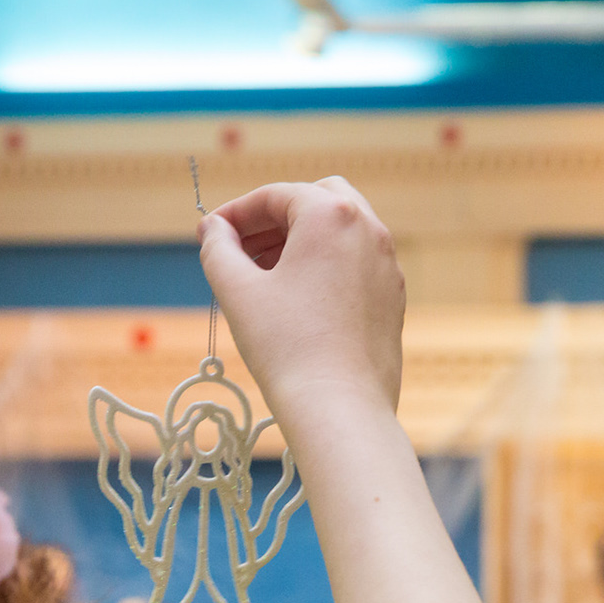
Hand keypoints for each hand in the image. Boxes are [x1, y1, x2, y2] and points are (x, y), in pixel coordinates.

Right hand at [198, 179, 405, 423]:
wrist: (340, 407)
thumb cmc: (287, 347)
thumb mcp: (237, 291)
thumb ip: (218, 249)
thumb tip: (212, 229)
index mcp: (332, 215)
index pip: (275, 195)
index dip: (235, 213)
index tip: (210, 234)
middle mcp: (369, 229)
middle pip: (316, 199)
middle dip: (275, 217)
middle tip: (241, 246)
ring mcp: (387, 264)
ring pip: (341, 230)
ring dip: (301, 240)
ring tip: (264, 273)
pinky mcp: (393, 297)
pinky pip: (356, 263)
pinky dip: (326, 264)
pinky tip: (299, 298)